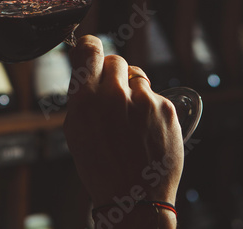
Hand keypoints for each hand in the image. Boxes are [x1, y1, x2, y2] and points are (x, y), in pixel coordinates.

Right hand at [63, 35, 183, 208]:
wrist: (135, 197)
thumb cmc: (101, 168)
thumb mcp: (76, 132)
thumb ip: (82, 97)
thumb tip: (88, 69)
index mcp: (85, 102)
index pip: (89, 51)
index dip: (91, 46)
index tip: (92, 46)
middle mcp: (114, 95)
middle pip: (116, 60)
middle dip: (114, 74)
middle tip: (114, 95)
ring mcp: (144, 100)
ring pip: (137, 78)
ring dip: (133, 92)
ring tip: (131, 121)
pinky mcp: (166, 107)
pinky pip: (154, 95)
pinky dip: (150, 107)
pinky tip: (146, 130)